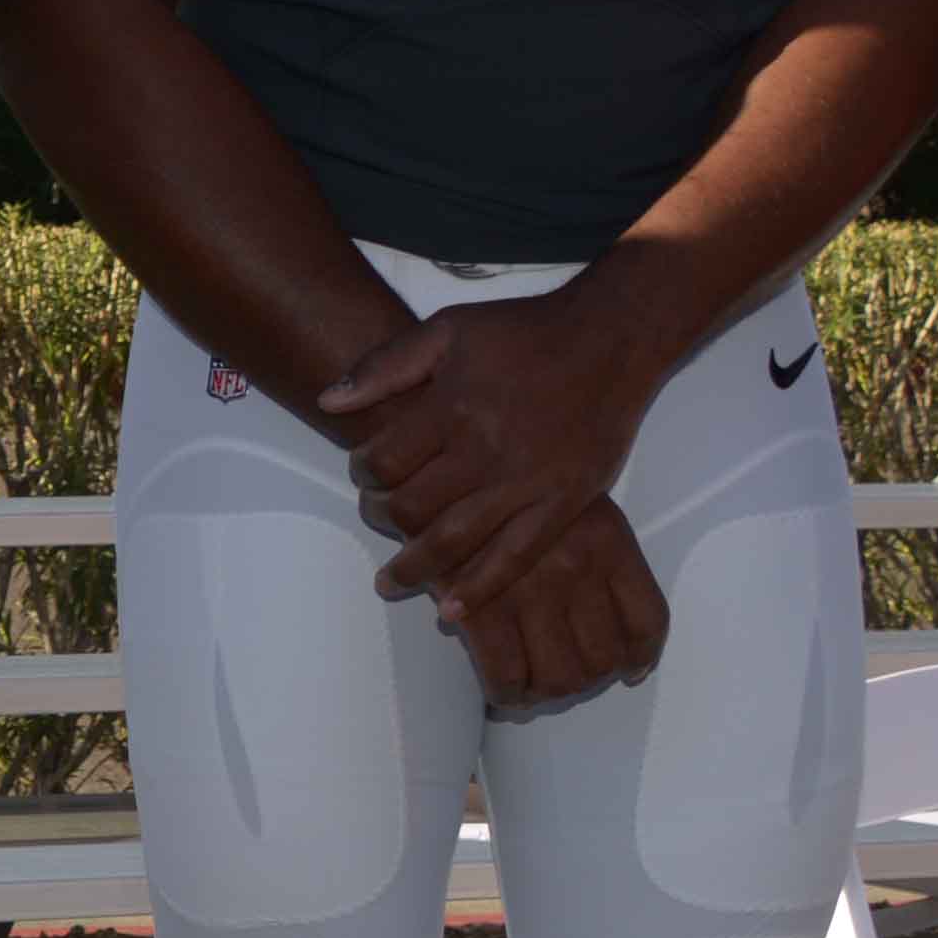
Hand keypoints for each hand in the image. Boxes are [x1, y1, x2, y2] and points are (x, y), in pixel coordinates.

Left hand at [318, 289, 662, 617]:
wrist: (609, 340)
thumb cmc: (525, 331)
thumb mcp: (447, 329)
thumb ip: (386, 365)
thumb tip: (329, 401)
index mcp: (451, 406)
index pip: (384, 460)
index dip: (362, 472)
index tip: (363, 474)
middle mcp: (484, 450)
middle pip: (412, 507)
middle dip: (382, 519)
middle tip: (376, 519)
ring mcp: (526, 482)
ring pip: (455, 541)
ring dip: (416, 567)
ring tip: (392, 581)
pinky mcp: (562, 504)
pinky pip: (515, 557)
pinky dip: (479, 588)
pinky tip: (451, 609)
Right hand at [431, 495, 674, 708]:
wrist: (441, 462)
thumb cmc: (506, 483)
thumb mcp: (571, 502)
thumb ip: (598, 555)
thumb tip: (619, 629)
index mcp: (609, 542)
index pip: (647, 622)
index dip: (639, 658)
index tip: (628, 671)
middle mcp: (579, 570)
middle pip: (603, 661)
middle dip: (585, 679)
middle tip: (563, 675)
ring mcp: (532, 592)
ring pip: (561, 678)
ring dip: (547, 693)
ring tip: (531, 686)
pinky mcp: (483, 608)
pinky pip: (507, 677)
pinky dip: (508, 696)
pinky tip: (502, 692)